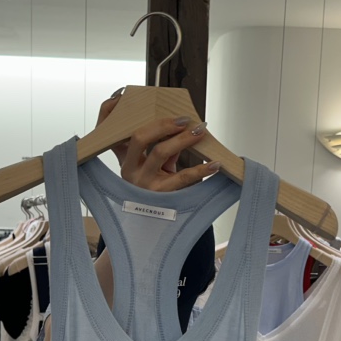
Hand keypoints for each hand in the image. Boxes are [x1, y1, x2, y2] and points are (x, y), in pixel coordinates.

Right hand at [97, 91, 220, 191]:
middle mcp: (131, 171)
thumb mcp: (153, 169)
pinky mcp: (160, 197)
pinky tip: (214, 164)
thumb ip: (163, 149)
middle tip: (186, 120)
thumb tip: (182, 128)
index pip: (129, 135)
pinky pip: (182, 177)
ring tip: (200, 131)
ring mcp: (144, 184)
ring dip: (183, 139)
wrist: (154, 225)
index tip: (172, 114)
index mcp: (126, 162)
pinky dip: (201, 169)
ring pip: (160, 152)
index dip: (149, 121)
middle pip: (141, 138)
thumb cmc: (154, 192)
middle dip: (164, 125)